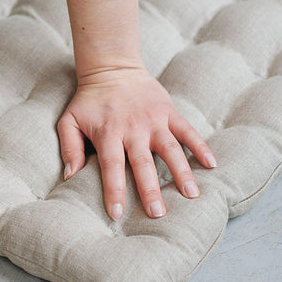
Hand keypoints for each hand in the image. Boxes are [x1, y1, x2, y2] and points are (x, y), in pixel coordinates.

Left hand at [57, 66, 215, 219]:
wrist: (112, 67)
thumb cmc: (89, 100)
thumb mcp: (69, 121)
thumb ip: (69, 148)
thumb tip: (69, 176)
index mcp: (108, 133)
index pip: (111, 166)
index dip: (114, 190)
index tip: (117, 214)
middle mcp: (133, 128)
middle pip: (143, 163)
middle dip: (150, 189)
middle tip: (158, 213)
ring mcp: (154, 120)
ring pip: (170, 149)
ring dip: (181, 172)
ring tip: (191, 195)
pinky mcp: (169, 112)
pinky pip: (187, 130)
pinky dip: (200, 146)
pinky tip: (212, 164)